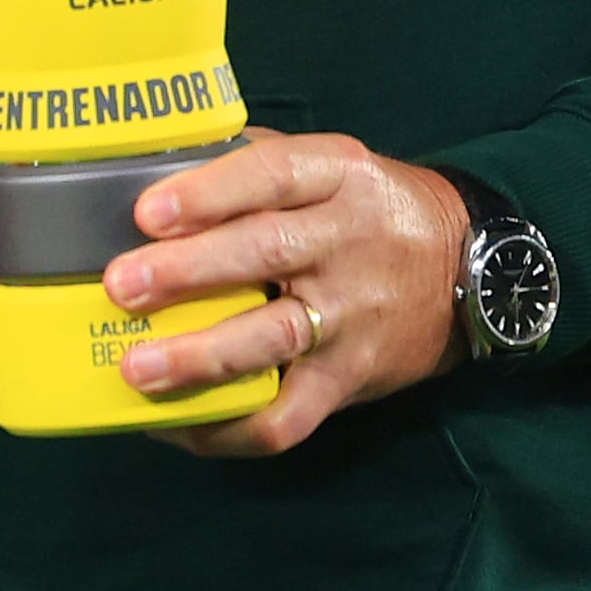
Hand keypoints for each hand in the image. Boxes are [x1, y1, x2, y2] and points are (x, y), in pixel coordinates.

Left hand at [104, 132, 468, 456]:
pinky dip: (230, 429)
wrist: (468, 270)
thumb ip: (252, 161)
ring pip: (276, 339)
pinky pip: (290, 415)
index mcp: (337, 175)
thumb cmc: (366, 209)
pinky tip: (176, 425)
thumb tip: (150, 164)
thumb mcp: (329, 164)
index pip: (272, 175)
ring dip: (201, 358)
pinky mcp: (350, 377)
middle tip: (122, 287)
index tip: (147, 212)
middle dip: (188, 272)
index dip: (209, 194)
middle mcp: (348, 242)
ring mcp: (352, 316)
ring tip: (137, 370)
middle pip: (266, 254)